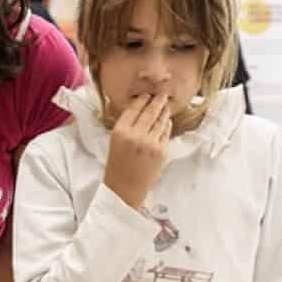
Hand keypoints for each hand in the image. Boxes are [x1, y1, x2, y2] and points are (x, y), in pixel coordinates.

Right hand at [103, 93, 172, 208]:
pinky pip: (166, 133)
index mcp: (120, 131)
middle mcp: (136, 135)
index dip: (142, 99)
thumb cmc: (117, 165)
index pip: (134, 109)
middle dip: (157, 101)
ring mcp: (151, 143)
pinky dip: (167, 125)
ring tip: (166, 105)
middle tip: (162, 94)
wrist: (125, 188)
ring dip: (164, 111)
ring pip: (160, 121)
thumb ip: (126, 126)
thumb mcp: (115, 141)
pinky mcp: (161, 151)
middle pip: (150, 112)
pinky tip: (166, 121)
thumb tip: (140, 109)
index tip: (147, 94)